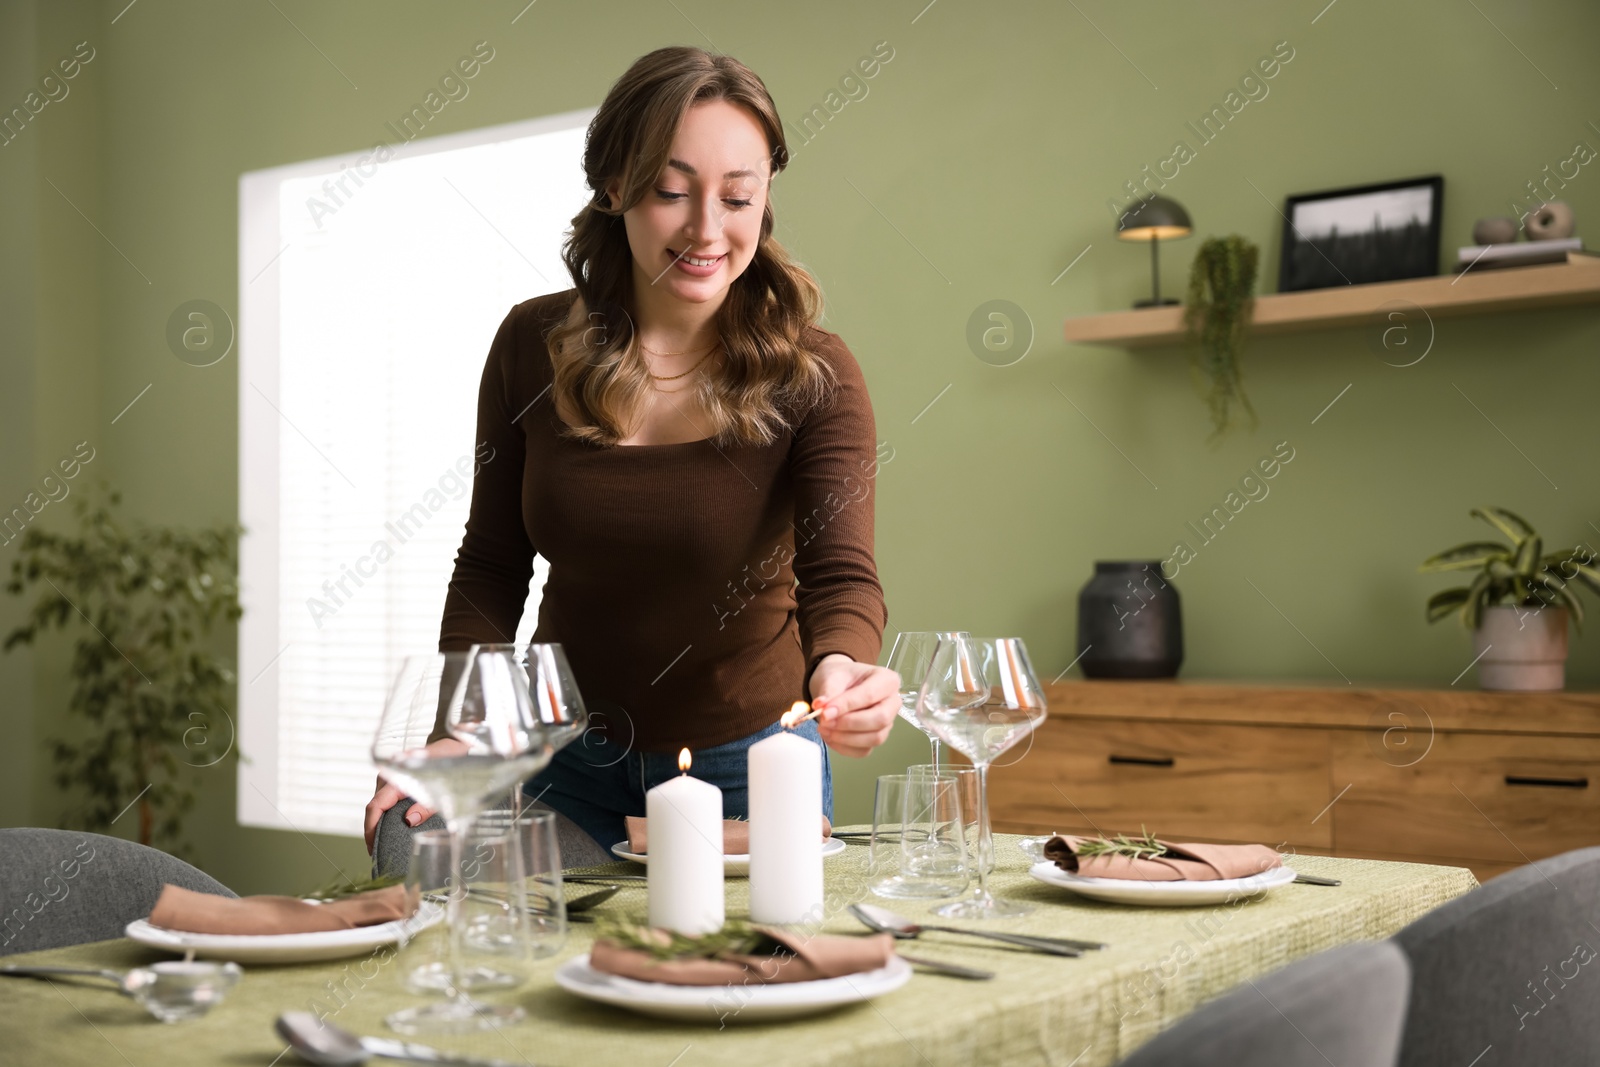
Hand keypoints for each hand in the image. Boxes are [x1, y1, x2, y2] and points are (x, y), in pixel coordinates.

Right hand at [363, 736, 466, 853]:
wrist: (455, 745)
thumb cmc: (450, 764)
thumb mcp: (443, 788)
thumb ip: (426, 805)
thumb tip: (409, 821)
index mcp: (398, 776)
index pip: (375, 805)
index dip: (371, 828)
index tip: (372, 847)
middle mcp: (389, 775)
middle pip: (374, 806)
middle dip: (373, 829)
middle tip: (378, 851)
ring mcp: (390, 776)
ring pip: (378, 803)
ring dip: (379, 822)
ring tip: (382, 843)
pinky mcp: (395, 778)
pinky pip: (385, 799)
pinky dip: (385, 814)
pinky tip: (390, 827)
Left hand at [809, 654, 898, 757]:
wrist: (838, 685)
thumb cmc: (841, 677)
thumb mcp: (832, 677)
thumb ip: (828, 692)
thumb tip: (822, 708)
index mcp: (887, 680)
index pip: (870, 695)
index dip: (846, 706)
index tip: (825, 712)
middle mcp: (892, 703)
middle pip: (880, 719)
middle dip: (849, 724)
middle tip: (825, 721)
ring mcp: (886, 723)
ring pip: (874, 738)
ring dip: (845, 738)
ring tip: (824, 728)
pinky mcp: (875, 738)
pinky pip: (864, 750)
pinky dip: (844, 747)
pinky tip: (830, 736)